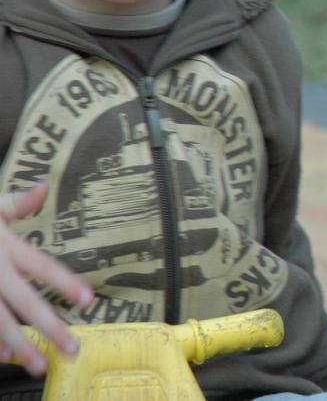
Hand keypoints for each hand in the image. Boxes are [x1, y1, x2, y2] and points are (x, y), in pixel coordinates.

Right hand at [0, 183, 94, 374]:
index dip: (66, 283)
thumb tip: (44, 189)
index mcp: (6, 246)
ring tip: (39, 365)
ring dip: (20, 346)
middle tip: (72, 349)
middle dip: (50, 327)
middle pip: (25, 302)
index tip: (89, 300)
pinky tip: (5, 358)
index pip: (42, 266)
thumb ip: (17, 203)